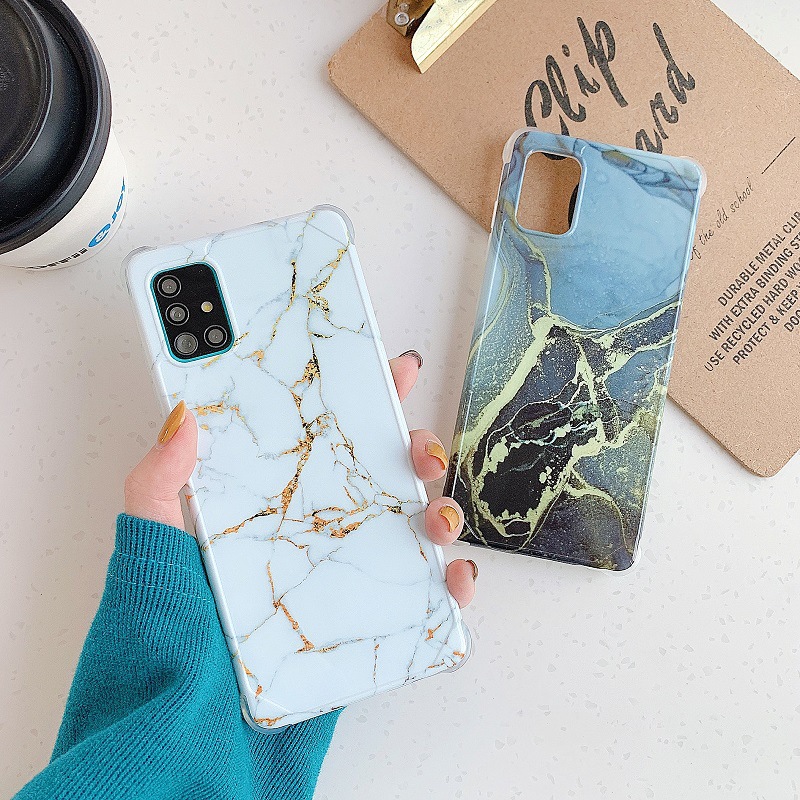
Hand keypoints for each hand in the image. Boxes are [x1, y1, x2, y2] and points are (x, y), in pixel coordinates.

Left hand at [124, 350, 476, 606]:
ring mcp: (348, 575)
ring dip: (444, 511)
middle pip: (386, 473)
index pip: (328, 434)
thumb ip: (160, 481)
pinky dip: (455, 584)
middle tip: (417, 448)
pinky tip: (453, 579)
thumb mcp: (155, 543)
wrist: (188, 726)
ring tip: (434, 519)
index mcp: (278, 500)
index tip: (396, 367)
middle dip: (417, 446)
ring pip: (417, 527)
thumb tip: (183, 415)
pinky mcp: (371, 624)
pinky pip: (428, 598)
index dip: (367, 395)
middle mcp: (319, 531)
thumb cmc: (168, 631)